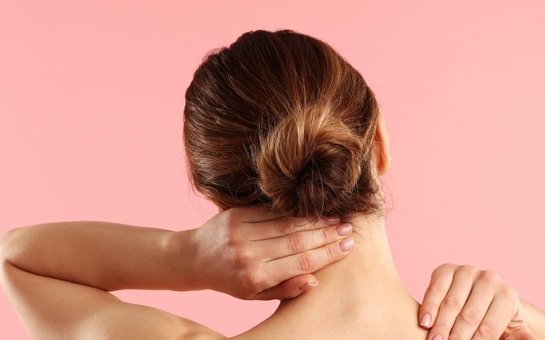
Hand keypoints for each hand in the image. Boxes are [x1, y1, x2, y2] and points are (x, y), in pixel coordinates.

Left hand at [186, 205, 354, 299]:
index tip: (347, 247)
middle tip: (349, 230)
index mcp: (255, 277)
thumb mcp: (255, 295)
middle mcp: (248, 254)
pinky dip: (293, 211)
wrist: (195, 258)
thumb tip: (314, 280)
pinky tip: (310, 211)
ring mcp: (241, 232)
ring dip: (314, 221)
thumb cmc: (230, 280)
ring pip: (286, 224)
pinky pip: (271, 212)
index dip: (327, 254)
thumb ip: (285, 289)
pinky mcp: (236, 215)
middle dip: (327, 235)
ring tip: (336, 219)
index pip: (300, 263)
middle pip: (297, 241)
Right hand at [419, 264, 536, 339]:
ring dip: (440, 325)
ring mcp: (467, 271)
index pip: (490, 326)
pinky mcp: (446, 269)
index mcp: (508, 296)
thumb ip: (522, 339)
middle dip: (456, 336)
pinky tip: (424, 321)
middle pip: (470, 314)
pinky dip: (429, 306)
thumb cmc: (495, 320)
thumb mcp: (512, 331)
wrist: (481, 297)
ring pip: (452, 302)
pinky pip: (435, 288)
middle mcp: (490, 279)